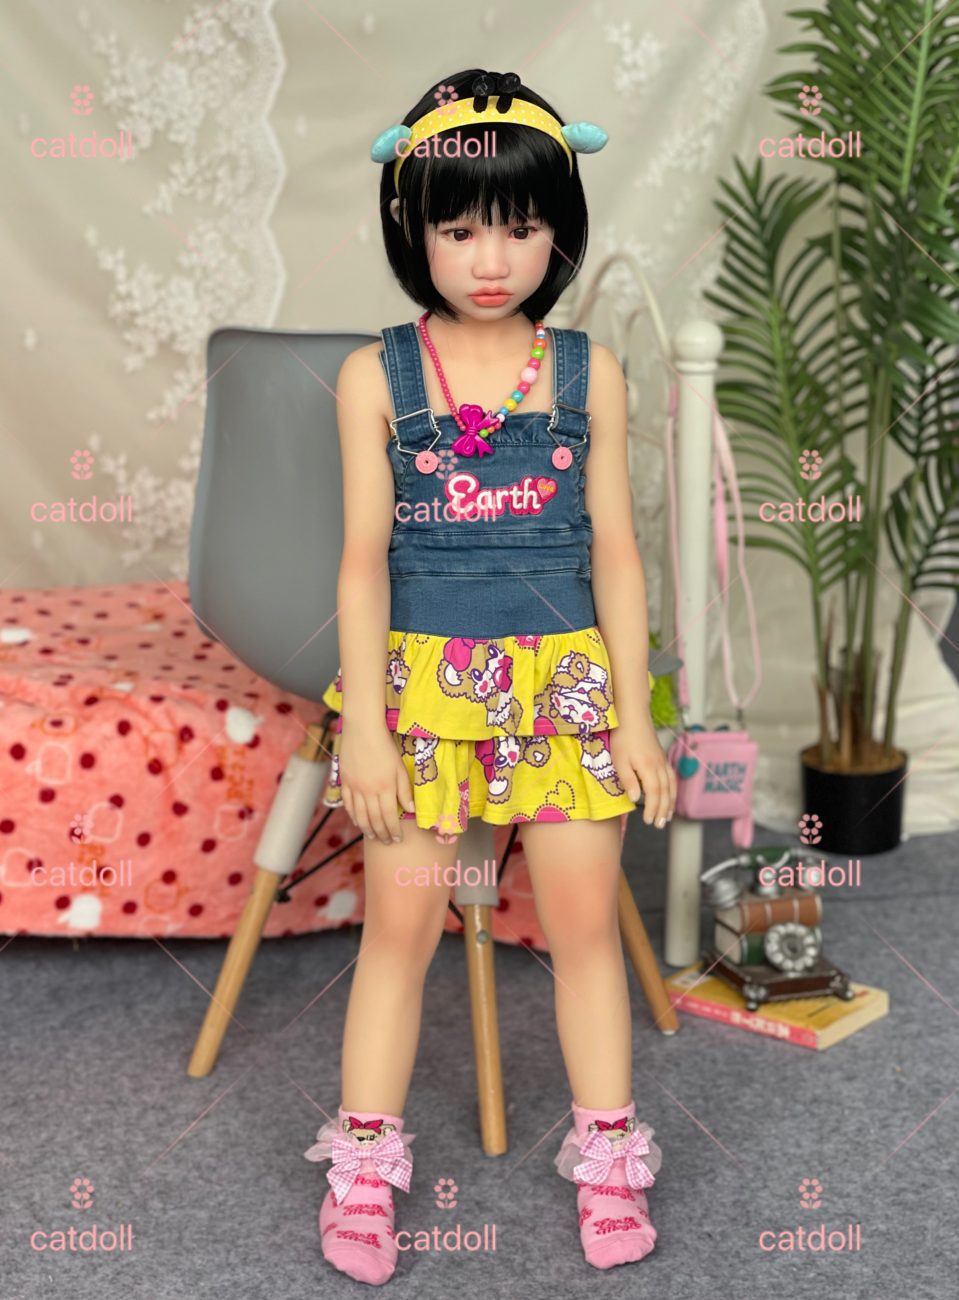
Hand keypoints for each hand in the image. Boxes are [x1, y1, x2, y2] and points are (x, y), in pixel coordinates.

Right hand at [338, 722, 414, 844]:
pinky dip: (353, 816)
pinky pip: (348, 805)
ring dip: (367, 829)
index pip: (389, 817)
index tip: (397, 839)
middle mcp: (368, 791)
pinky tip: (358, 822)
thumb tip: (410, 810)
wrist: (363, 730)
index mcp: (385, 788)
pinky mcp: (344, 782)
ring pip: (360, 816)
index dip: (393, 830)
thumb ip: (404, 791)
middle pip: (374, 820)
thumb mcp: (400, 768)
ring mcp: (354, 788)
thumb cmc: (386, 747)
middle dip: (382, 833)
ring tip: (373, 836)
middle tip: (387, 842)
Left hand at [609, 715, 676, 828]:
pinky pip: (672, 777)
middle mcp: (659, 765)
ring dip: (670, 802)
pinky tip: (670, 796)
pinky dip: (672, 790)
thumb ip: (628, 779)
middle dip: (663, 810)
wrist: (633, 715)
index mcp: (648, 767)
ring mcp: (663, 761)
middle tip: (660, 825)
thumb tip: (636, 799)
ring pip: (671, 785)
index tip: (649, 821)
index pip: (654, 793)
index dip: (653, 808)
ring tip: (668, 817)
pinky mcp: (662, 757)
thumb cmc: (622, 737)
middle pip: (665, 792)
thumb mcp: (619, 759)